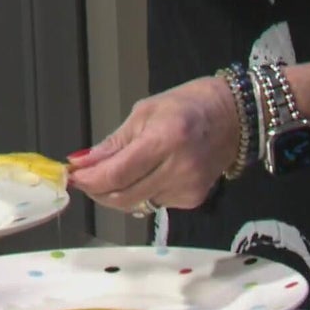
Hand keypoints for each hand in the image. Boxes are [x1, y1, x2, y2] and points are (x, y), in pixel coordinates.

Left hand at [66, 76, 239, 211]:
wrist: (236, 116)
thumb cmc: (188, 105)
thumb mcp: (145, 112)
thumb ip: (113, 143)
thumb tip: (81, 162)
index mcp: (165, 139)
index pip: (116, 174)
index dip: (89, 180)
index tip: (72, 175)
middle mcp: (179, 168)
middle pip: (123, 197)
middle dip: (97, 191)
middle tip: (85, 178)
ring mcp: (188, 188)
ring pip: (136, 204)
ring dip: (117, 192)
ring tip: (116, 172)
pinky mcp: (193, 200)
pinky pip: (154, 203)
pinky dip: (142, 192)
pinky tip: (149, 174)